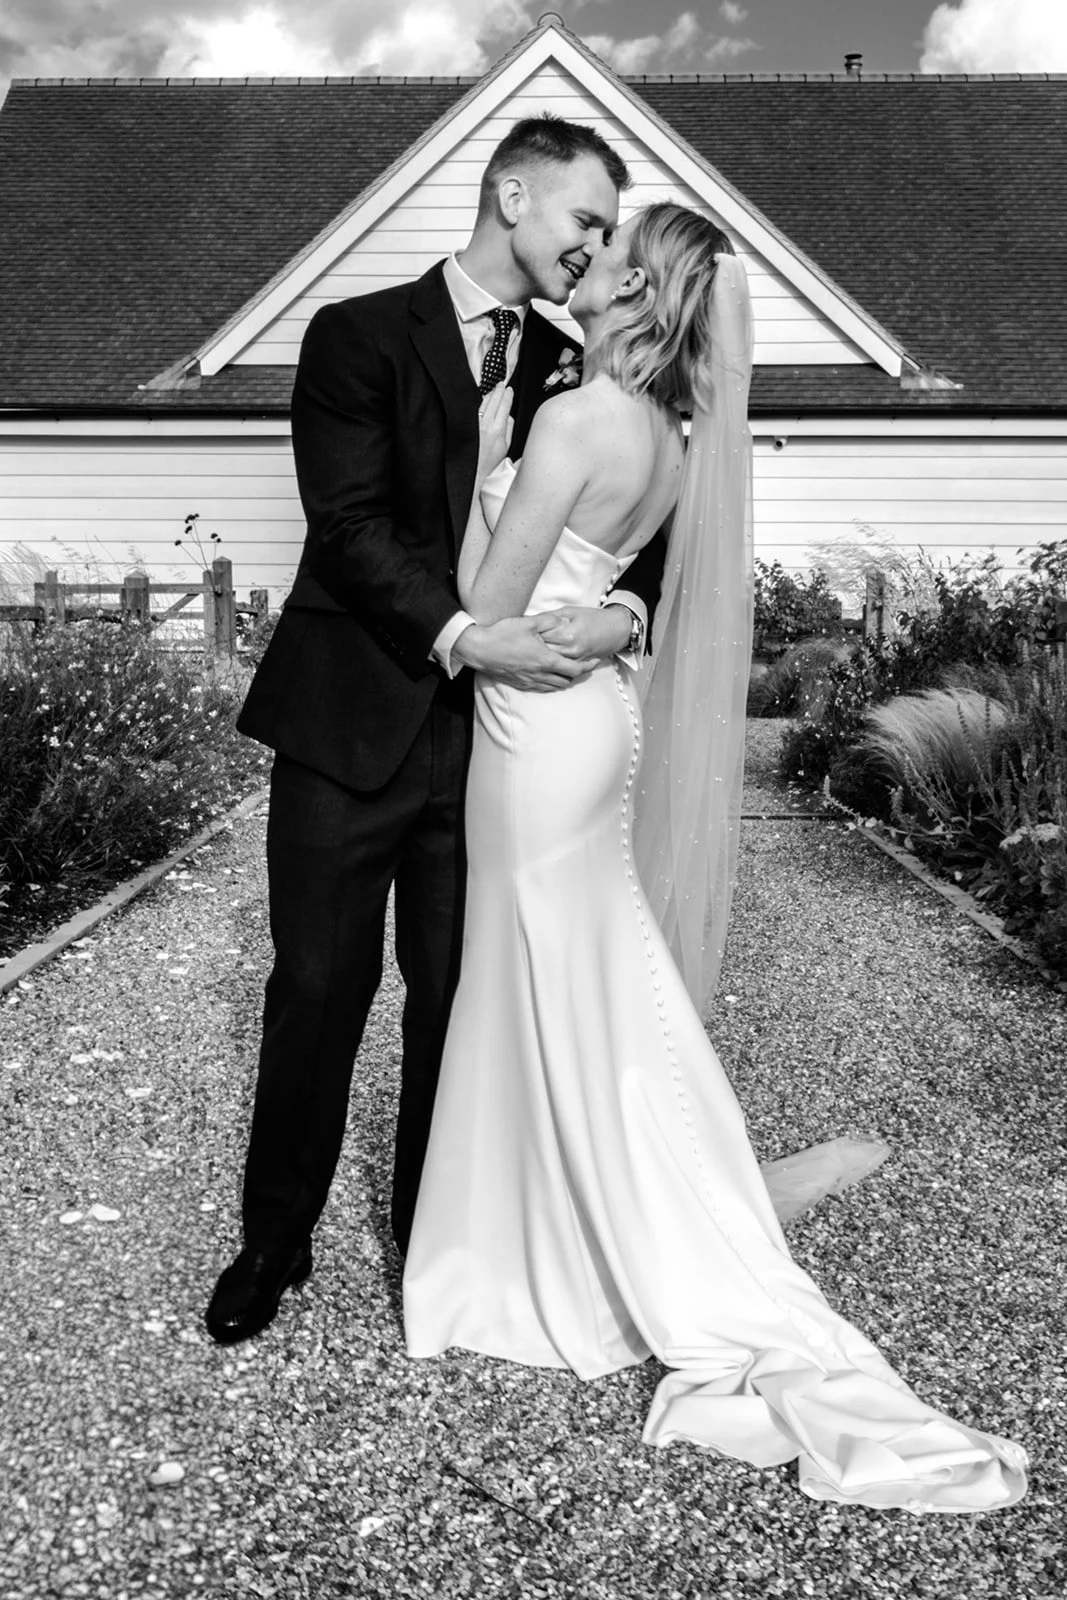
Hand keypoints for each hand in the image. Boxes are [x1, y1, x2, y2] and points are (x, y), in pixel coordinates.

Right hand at [453, 616, 595, 691]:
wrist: (479, 650)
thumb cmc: (503, 635)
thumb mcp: (528, 622)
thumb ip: (549, 621)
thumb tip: (563, 620)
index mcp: (545, 660)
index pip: (574, 669)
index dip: (587, 666)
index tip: (594, 661)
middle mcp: (540, 674)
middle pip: (567, 680)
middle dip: (578, 673)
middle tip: (584, 664)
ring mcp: (530, 681)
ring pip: (555, 686)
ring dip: (565, 679)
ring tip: (569, 670)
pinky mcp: (521, 684)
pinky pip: (542, 688)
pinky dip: (552, 683)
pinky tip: (551, 676)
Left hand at [477, 382, 513, 479]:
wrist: (474, 471)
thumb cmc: (490, 462)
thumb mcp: (506, 447)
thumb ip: (509, 428)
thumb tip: (509, 415)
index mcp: (498, 429)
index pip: (504, 406)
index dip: (508, 395)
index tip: (509, 390)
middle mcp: (486, 425)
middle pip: (494, 401)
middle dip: (499, 390)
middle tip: (502, 384)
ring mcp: (475, 424)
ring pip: (483, 403)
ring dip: (489, 394)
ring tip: (494, 389)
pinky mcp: (468, 425)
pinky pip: (475, 410)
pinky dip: (480, 403)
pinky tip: (482, 400)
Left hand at [535, 604, 631, 661]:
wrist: (616, 630)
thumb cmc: (594, 618)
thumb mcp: (570, 611)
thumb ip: (550, 616)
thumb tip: (531, 619)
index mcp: (568, 633)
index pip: (542, 636)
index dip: (531, 634)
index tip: (525, 631)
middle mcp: (571, 649)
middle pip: (544, 651)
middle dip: (535, 646)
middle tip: (527, 642)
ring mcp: (575, 660)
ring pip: (551, 662)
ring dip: (542, 656)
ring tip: (535, 650)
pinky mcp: (578, 665)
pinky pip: (561, 668)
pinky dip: (553, 664)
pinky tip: (547, 658)